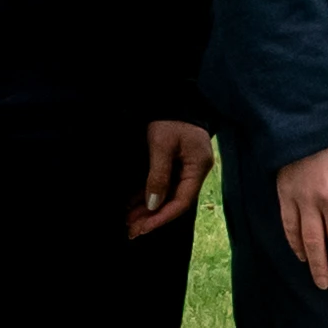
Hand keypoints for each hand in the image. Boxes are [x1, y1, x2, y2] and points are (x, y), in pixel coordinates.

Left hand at [129, 120, 215, 238]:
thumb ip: (158, 175)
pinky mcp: (176, 164)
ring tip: (128, 221)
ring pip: (167, 195)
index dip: (162, 217)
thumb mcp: (162, 145)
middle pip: (175, 201)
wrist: (175, 96)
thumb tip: (153, 204)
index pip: (182, 201)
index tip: (143, 228)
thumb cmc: (170, 118)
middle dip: (152, 217)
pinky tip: (133, 205)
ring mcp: (186, 168)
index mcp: (198, 167)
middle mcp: (195, 171)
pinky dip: (149, 195)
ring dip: (148, 208)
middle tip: (131, 230)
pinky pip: (163, 185)